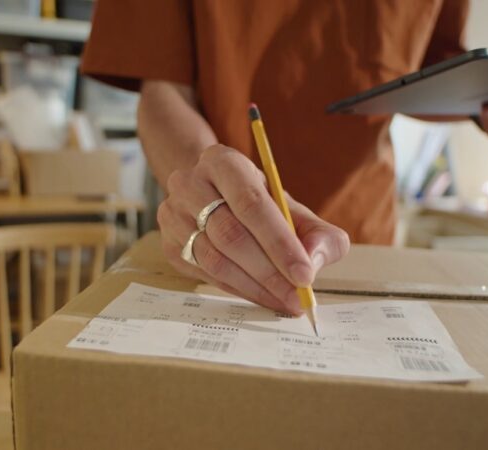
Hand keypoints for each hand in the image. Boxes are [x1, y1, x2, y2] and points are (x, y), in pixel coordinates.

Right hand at [158, 144, 349, 314]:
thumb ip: (317, 232)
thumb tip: (315, 260)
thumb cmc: (257, 204)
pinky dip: (238, 290)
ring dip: (254, 286)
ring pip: (214, 259)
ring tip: (283, 300)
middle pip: (230, 234)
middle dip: (269, 272)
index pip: (251, 204)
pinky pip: (205, 274)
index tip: (304, 274)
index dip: (279, 242)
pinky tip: (261, 295)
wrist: (212, 197)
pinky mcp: (169, 244)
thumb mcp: (291, 207)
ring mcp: (173, 215)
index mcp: (223, 162)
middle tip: (297, 295)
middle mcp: (190, 183)